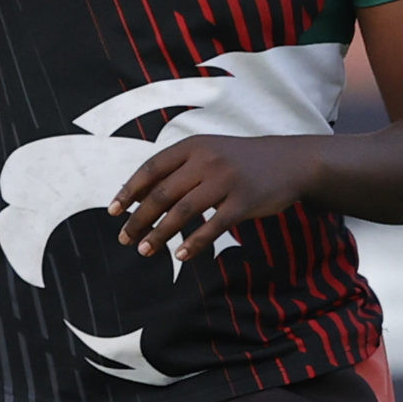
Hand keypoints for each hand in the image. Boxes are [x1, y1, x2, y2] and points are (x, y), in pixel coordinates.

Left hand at [109, 134, 325, 262]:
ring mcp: (225, 180)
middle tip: (124, 237)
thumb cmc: (238, 161)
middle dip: (139, 218)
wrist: (289, 161)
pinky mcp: (244, 201)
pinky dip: (194, 242)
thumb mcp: (207, 153)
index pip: (151, 168)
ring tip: (144, 250)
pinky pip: (213, 226)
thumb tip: (138, 196)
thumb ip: (176, 170)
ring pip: (183, 211)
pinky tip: (181, 256)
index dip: (130, 191)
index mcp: (192, 146)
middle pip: (163, 193)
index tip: (113, 211)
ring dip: (160, 234)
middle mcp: (206, 160)